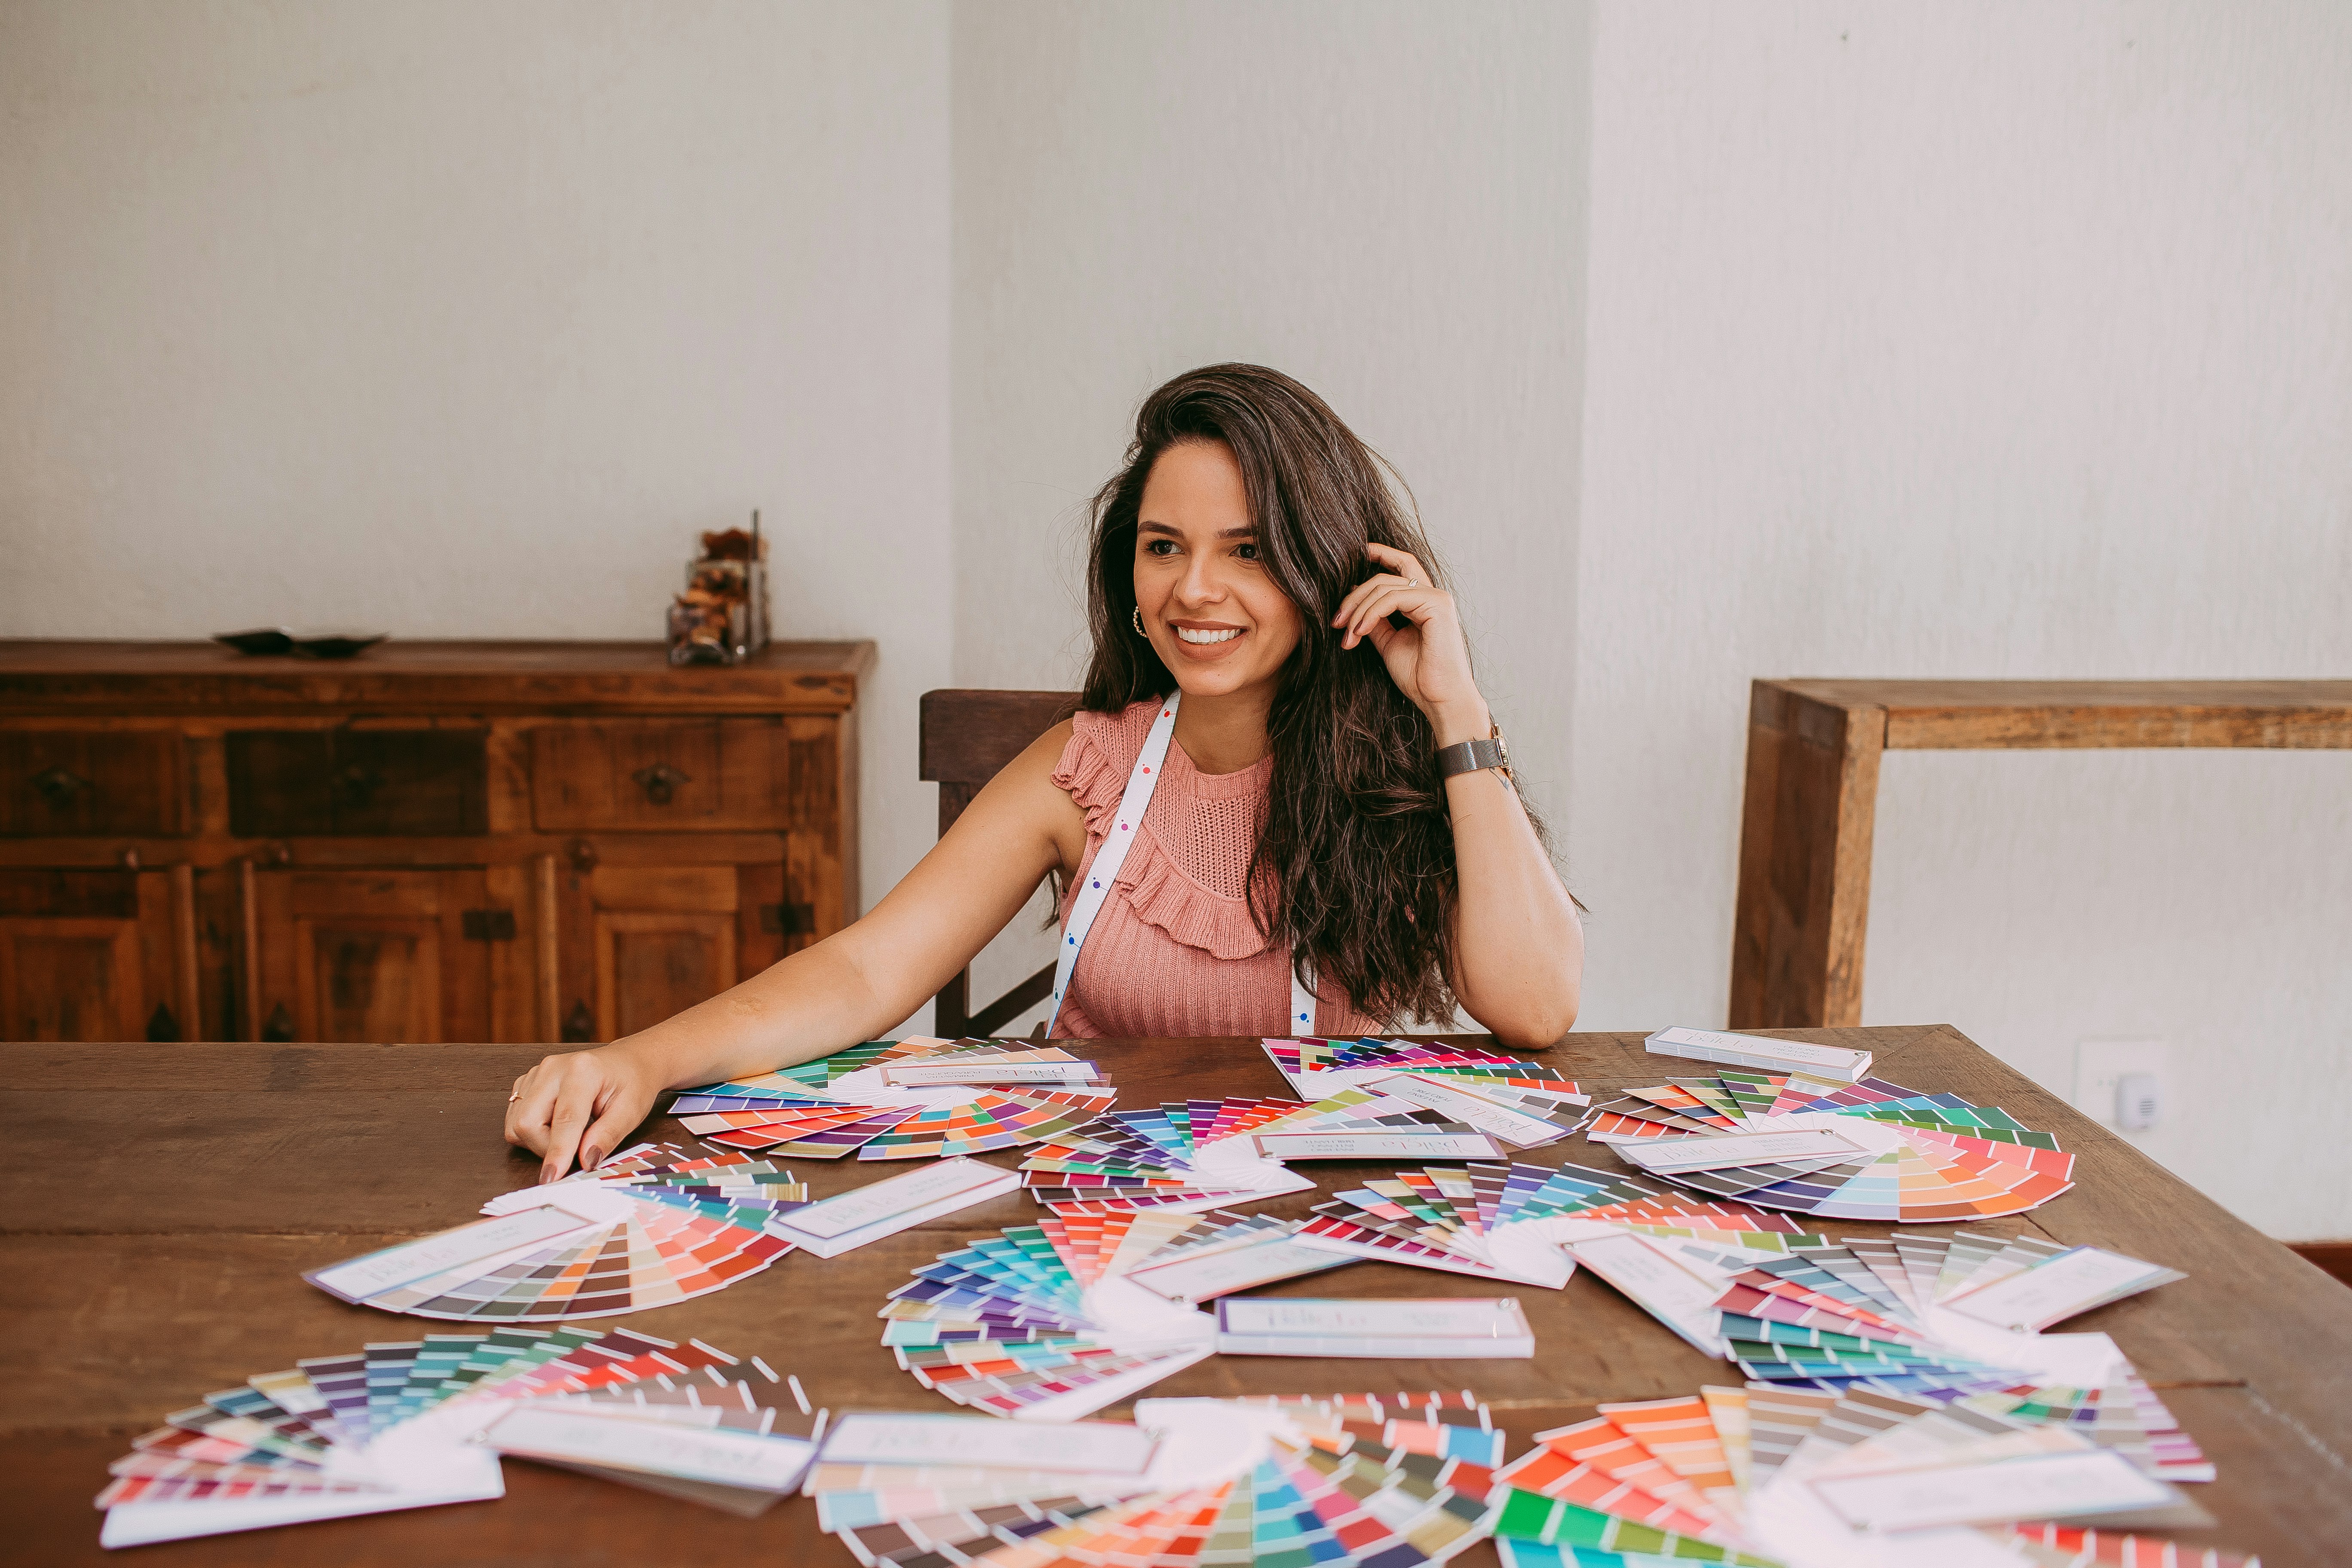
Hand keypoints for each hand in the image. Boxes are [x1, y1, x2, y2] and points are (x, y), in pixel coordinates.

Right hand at [504, 1046, 659, 1182]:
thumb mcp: (632, 1111)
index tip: (553, 1178)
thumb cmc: (632, 1083)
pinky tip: (556, 1126)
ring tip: (570, 1135)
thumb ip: (607, 1136)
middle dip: (546, 1148)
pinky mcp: (526, 1082)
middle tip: (575, 1151)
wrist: (628, 1061)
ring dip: (539, 1142)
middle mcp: (553, 1068)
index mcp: (582, 1070)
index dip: (558, 1152)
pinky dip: (533, 1132)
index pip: (564, 1119)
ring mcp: (536, 1073)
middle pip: (528, 1122)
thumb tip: (586, 1161)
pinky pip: (515, 1118)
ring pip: (517, 1123)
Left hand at [1331, 542, 1489, 741]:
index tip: (1355, 554)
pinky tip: (1359, 631)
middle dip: (1354, 596)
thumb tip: (1353, 602)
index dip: (1380, 553)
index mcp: (1424, 601)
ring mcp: (1437, 597)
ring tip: (1346, 635)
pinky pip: (1393, 598)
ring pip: (1385, 587)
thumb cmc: (1419, 676)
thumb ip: (1375, 621)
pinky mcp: (1437, 605)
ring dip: (1358, 610)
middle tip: (1336, 622)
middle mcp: (1433, 594)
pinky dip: (1371, 613)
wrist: (1439, 699)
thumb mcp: (1389, 643)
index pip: (1401, 566)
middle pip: (1385, 577)